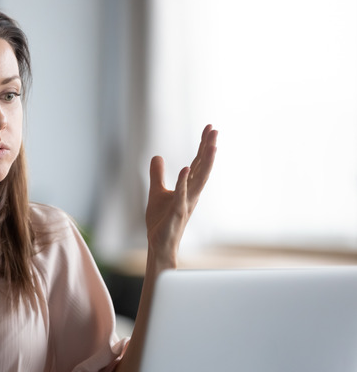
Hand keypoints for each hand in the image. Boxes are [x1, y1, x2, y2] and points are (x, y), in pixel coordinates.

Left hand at [145, 124, 217, 267]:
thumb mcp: (156, 192)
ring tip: (211, 146)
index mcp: (188, 187)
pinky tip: (184, 168)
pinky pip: (181, 195)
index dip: (203, 145)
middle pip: (202, 167)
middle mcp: (191, 193)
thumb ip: (157, 175)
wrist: (159, 243)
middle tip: (214, 129)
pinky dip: (183, 182)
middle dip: (208, 148)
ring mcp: (186, 202)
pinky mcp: (176, 212)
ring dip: (205, 163)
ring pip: (199, 180)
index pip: (197, 162)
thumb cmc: (161, 221)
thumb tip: (157, 156)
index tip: (210, 127)